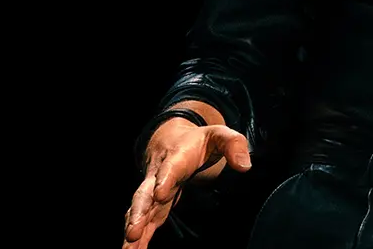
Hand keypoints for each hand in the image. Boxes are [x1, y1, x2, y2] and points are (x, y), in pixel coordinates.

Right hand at [121, 119, 252, 247]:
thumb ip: (234, 145)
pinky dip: (135, 236)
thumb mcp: (219, 135)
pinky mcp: (153, 206)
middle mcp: (158, 176)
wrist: (172, 140)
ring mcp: (153, 192)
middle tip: (133, 231)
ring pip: (139, 211)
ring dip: (133, 229)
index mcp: (176, 158)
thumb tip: (245, 166)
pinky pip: (142, 221)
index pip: (170, 169)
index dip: (164, 180)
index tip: (161, 193)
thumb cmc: (198, 141)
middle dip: (138, 213)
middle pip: (145, 194)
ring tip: (127, 248)